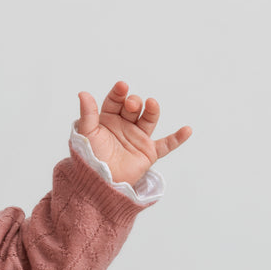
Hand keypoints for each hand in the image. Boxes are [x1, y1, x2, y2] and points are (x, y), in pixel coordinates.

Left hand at [76, 81, 191, 186]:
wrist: (98, 182)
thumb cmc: (89, 158)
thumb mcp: (87, 133)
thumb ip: (88, 113)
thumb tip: (83, 93)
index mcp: (108, 120)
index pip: (115, 101)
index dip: (119, 93)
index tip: (122, 87)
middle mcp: (124, 126)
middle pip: (133, 107)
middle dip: (134, 102)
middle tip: (131, 104)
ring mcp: (138, 138)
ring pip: (149, 119)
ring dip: (151, 110)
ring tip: (151, 104)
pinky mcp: (148, 153)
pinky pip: (166, 145)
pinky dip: (177, 138)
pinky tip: (187, 130)